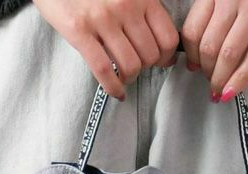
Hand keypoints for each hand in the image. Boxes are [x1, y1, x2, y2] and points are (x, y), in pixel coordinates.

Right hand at [32, 0, 179, 100]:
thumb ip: (143, 11)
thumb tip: (161, 48)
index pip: (168, 38)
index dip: (166, 57)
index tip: (160, 61)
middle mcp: (125, 6)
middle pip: (150, 56)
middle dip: (145, 68)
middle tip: (136, 66)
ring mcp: (102, 19)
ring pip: (131, 66)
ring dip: (129, 78)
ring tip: (124, 76)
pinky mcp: (79, 31)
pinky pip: (104, 70)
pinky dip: (113, 88)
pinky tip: (116, 92)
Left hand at [180, 0, 247, 101]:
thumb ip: (215, 13)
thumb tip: (198, 55)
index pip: (192, 30)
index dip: (191, 56)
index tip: (194, 68)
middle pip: (209, 46)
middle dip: (207, 72)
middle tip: (211, 82)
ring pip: (229, 54)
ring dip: (220, 80)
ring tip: (220, 91)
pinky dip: (240, 80)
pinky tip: (231, 93)